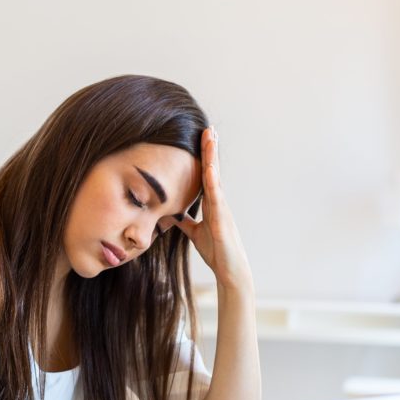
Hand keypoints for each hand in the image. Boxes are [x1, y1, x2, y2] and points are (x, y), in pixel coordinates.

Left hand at [175, 127, 253, 293]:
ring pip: (216, 178)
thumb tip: (169, 214)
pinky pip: (217, 198)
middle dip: (210, 149)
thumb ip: (184, 222)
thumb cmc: (217, 251)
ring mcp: (223, 209)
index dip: (204, 157)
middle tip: (208, 128)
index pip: (206, 175)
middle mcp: (219, 202)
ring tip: (210, 138)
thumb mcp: (195, 233)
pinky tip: (208, 168)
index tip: (202, 137)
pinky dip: (212, 182)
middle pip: (213, 170)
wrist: (230, 271)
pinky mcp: (223, 220)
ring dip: (213, 158)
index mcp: (212, 204)